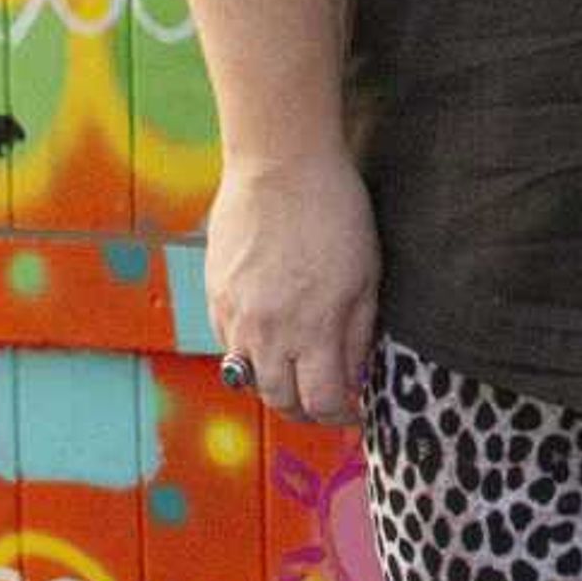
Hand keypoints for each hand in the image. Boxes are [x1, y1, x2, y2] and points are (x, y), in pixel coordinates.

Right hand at [203, 151, 378, 423]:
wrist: (280, 163)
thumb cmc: (336, 212)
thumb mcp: (366, 274)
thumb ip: (358, 333)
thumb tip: (352, 377)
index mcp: (315, 329)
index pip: (322, 403)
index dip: (341, 417)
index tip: (352, 412)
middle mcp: (270, 333)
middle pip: (281, 402)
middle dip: (306, 409)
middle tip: (325, 399)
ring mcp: (236, 316)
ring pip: (249, 380)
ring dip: (275, 386)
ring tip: (297, 373)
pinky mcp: (214, 296)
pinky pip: (228, 346)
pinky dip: (249, 354)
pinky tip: (270, 338)